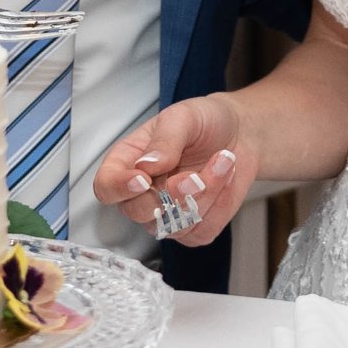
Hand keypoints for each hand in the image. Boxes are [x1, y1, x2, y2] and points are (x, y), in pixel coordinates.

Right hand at [93, 95, 256, 246]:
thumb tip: (147, 165)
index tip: (144, 179)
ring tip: (223, 159)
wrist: (241, 133)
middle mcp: (143, 193)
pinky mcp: (195, 228)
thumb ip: (165, 139)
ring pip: (174, 225)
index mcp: (129, 161)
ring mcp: (167, 214)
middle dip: (171, 195)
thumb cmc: (205, 121)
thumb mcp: (184, 116)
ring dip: (205, 194)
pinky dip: (220, 204)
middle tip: (196, 175)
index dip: (120, 188)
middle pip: (137, 212)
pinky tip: (225, 177)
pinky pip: (202, 230)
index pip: (107, 186)